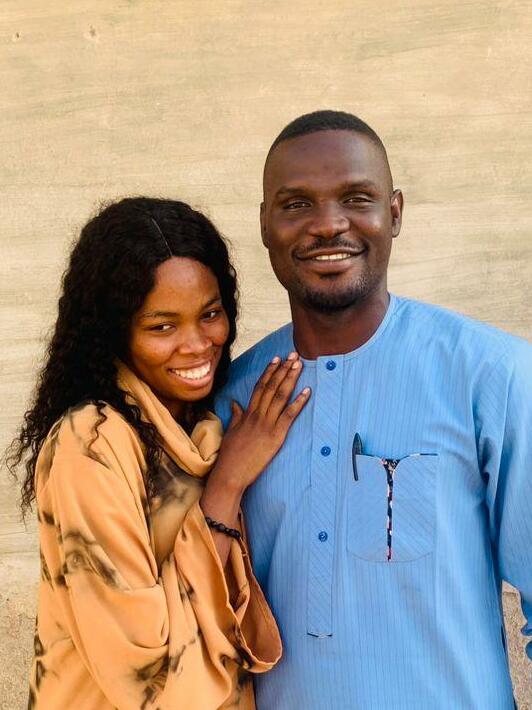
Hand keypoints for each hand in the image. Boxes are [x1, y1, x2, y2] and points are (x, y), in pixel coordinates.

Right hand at [200, 353, 309, 565]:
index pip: (259, 387)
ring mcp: (266, 424)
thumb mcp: (231, 432)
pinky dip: (299, 402)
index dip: (269, 372)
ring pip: (280, 396)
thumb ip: (235, 416)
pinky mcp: (275, 436)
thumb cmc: (230, 455)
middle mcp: (257, 415)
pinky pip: (289, 415)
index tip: (276, 359)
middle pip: (272, 387)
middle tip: (293, 354)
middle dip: (283, 369)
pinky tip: (307, 391)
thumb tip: (234, 403)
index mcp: (247, 414)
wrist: (230, 474)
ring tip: (299, 365)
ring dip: (291, 379)